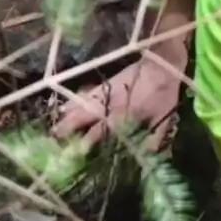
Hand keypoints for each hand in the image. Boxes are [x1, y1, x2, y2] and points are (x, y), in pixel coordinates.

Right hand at [52, 50, 186, 147]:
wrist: (161, 65)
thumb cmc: (164, 93)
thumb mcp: (165, 117)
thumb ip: (155, 137)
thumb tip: (148, 156)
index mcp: (123, 114)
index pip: (100, 131)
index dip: (87, 142)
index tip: (75, 153)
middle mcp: (108, 104)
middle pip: (82, 116)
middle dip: (68, 128)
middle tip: (55, 140)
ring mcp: (104, 92)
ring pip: (79, 105)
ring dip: (67, 117)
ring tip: (54, 129)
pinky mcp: (104, 83)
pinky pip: (84, 94)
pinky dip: (73, 102)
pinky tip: (64, 108)